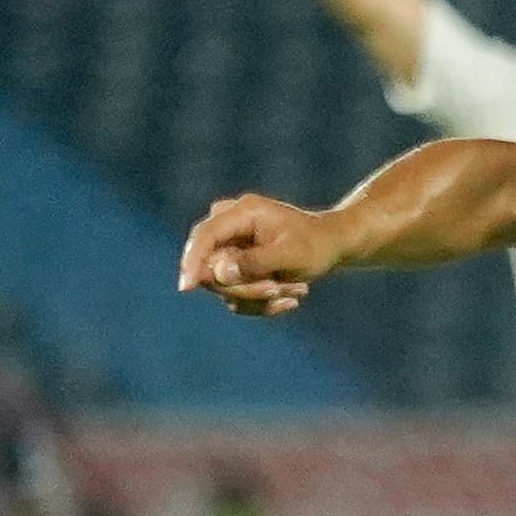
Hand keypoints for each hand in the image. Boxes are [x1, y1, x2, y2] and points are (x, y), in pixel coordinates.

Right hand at [180, 194, 338, 314]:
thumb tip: (219, 272)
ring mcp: (229, 247)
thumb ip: (255, 262)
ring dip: (260, 296)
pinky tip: (290, 296)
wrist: (330, 245)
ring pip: (224, 286)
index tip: (186, 287)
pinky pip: (234, 296)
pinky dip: (262, 302)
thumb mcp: (291, 254)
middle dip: (245, 288)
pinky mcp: (233, 268)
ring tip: (298, 289)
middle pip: (212, 267)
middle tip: (279, 291)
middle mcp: (229, 227)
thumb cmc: (315, 245)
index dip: (192, 261)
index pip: (204, 236)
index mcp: (241, 212)